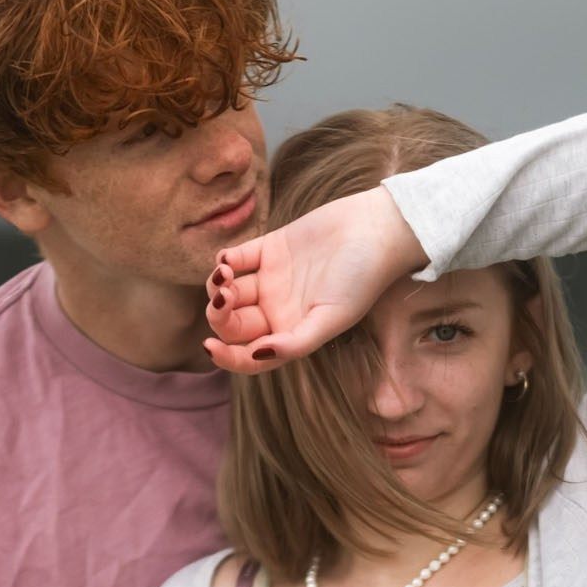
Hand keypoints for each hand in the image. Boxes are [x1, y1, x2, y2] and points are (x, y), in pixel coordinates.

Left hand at [204, 186, 424, 372]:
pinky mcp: (270, 249)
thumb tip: (258, 354)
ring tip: (225, 273)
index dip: (227, 358)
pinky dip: (225, 260)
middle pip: (234, 323)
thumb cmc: (362, 279)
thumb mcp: (333, 317)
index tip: (210, 345)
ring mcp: (273, 279)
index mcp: (292, 332)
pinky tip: (229, 259)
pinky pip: (237, 258)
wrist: (377, 229)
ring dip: (217, 286)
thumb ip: (297, 342)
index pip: (251, 356)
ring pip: (228, 291)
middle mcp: (279, 309)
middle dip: (220, 316)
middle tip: (224, 298)